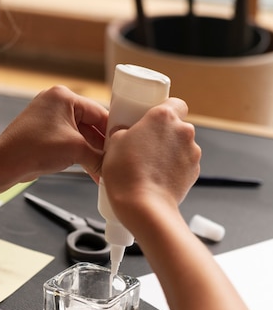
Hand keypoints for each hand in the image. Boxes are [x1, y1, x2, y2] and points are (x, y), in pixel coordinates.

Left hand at [0, 86, 107, 197]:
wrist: (3, 166)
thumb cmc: (32, 150)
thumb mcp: (74, 150)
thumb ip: (97, 156)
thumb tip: (112, 166)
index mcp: (64, 97)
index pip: (99, 112)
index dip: (113, 131)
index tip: (125, 144)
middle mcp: (56, 104)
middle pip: (91, 125)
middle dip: (102, 146)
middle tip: (116, 160)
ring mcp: (49, 120)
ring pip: (81, 137)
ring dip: (92, 154)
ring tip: (105, 169)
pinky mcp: (44, 136)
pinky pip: (70, 144)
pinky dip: (80, 156)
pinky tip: (91, 171)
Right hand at [102, 98, 200, 231]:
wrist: (144, 207)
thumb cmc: (127, 175)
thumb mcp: (114, 144)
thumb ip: (123, 132)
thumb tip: (124, 134)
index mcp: (163, 116)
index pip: (175, 102)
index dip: (164, 110)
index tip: (152, 121)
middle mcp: (182, 131)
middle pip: (177, 126)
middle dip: (163, 135)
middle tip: (144, 147)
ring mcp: (192, 152)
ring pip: (181, 147)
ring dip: (168, 153)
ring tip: (148, 167)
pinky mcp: (194, 173)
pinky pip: (183, 165)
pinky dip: (173, 170)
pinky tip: (157, 179)